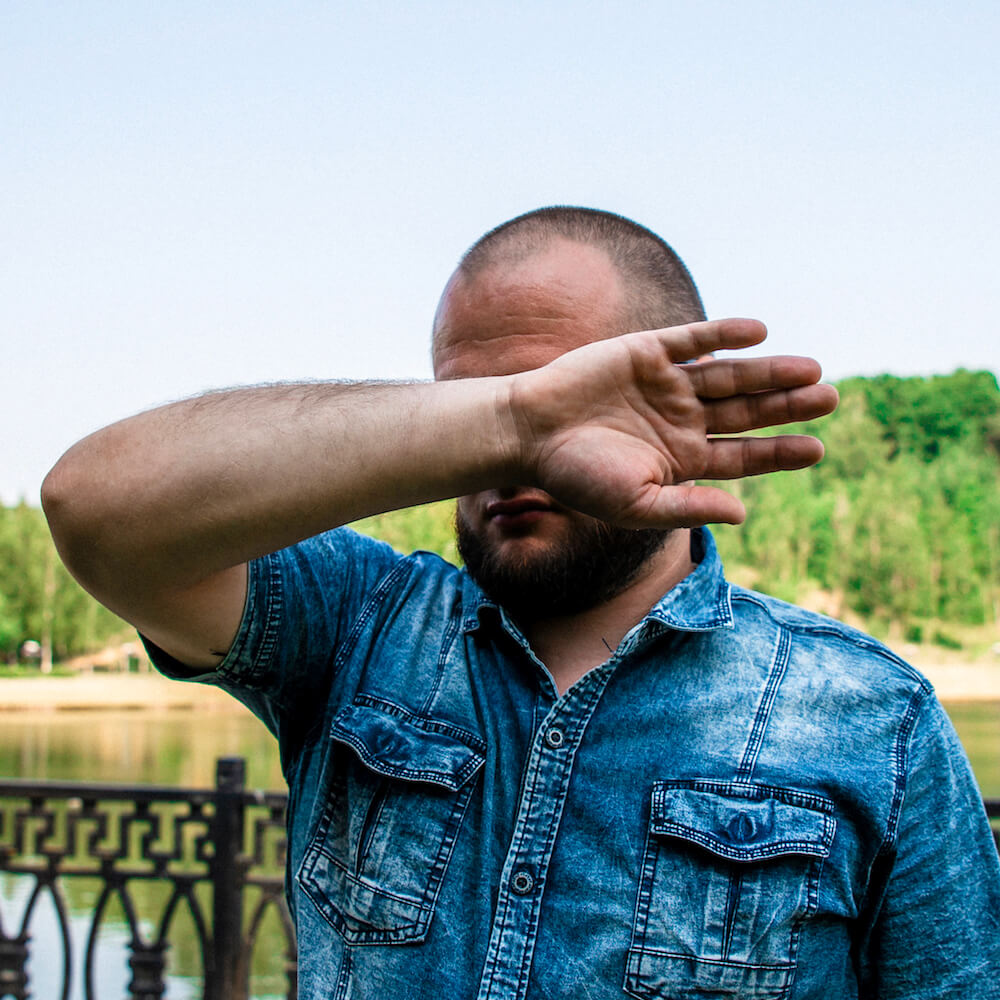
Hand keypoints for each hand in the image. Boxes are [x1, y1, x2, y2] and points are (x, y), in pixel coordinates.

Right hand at [505, 318, 837, 527]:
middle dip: (787, 407)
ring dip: (768, 372)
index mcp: (681, 459)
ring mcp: (666, 384)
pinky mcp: (647, 351)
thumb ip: (688, 505)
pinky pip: (694, 340)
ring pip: (729, 375)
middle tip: (830, 399)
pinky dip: (724, 334)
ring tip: (811, 370)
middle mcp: (681, 420)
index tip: (817, 448)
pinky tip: (759, 333)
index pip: (742, 455)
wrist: (529, 431)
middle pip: (746, 411)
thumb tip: (744, 513)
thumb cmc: (576, 475)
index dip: (779, 451)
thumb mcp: (635, 503)